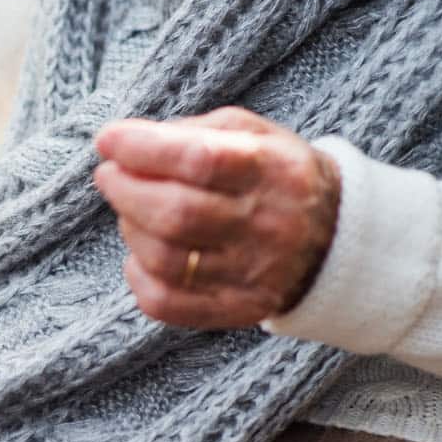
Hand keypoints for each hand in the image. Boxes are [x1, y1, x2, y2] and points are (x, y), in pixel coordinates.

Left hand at [93, 107, 340, 329]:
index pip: (198, 160)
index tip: (108, 140)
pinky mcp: (235, 308)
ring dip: (130, 229)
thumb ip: (191, 133)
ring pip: (164, 258)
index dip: (142, 149)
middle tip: (110, 176)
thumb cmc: (274, 176)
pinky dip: (138, 277)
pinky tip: (140, 255)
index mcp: (271, 170)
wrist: (334, 238)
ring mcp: (251, 274)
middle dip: (125, 191)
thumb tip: (124, 143)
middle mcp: (264, 225)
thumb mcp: (251, 134)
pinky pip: (166, 303)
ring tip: (131, 210)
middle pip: (175, 213)